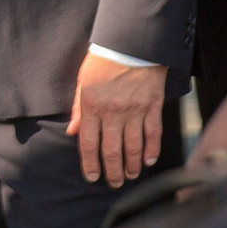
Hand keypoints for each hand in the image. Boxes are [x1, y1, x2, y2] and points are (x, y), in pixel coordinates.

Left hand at [64, 54, 164, 185]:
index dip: (90, 164)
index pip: (90, 143)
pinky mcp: (153, 106)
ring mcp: (135, 110)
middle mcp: (113, 111)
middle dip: (112, 171)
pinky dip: (152, 150)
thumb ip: (79, 108)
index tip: (92, 177)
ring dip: (131, 165)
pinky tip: (148, 160)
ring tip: (129, 176)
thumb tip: (73, 132)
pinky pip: (153, 134)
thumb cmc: (103, 61)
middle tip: (113, 183)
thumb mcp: (82, 81)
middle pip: (112, 150)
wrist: (131, 44)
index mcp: (92, 105)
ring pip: (133, 146)